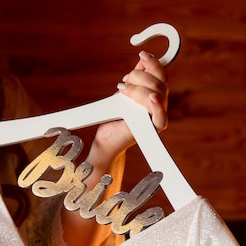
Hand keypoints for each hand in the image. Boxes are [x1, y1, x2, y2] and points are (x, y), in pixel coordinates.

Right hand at [61, 50, 168, 245]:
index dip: (156, 108)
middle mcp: (155, 117)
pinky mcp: (150, 90)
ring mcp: (155, 103)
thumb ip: (94, 171)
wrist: (111, 140)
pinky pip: (156, 74)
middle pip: (159, 94)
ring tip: (126, 77)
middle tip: (122, 88)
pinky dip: (149, 64)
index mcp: (148, 132)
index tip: (147, 100)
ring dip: (143, 74)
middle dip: (142, 86)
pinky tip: (141, 55)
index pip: (160, 119)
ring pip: (160, 82)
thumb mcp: (99, 159)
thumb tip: (85, 190)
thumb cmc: (106, 151)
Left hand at [86, 50, 168, 170]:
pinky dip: (157, 106)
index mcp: (156, 96)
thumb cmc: (116, 117)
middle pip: (159, 82)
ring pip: (156, 93)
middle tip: (124, 81)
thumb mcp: (125, 91)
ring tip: (122, 91)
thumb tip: (143, 59)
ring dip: (137, 88)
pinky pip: (160, 117)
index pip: (162, 76)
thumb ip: (136, 78)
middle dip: (139, 76)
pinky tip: (153, 98)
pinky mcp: (151, 130)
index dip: (155, 63)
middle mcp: (160, 106)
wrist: (107, 138)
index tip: (142, 53)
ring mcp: (157, 117)